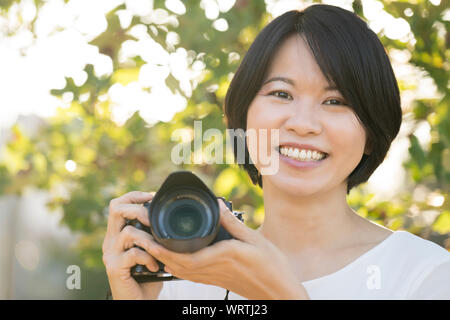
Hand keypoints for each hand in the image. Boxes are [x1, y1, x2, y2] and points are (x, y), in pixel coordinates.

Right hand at [102, 191, 162, 299]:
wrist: (137, 302)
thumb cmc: (147, 277)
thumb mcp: (150, 251)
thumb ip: (152, 235)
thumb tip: (169, 217)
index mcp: (116, 234)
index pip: (117, 205)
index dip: (134, 196)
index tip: (152, 197)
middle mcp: (110, 242)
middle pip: (116, 210)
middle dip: (139, 210)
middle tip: (153, 220)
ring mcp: (111, 255)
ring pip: (129, 232)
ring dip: (149, 240)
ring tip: (158, 250)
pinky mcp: (115, 268)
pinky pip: (134, 253)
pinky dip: (149, 258)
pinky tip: (155, 267)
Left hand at [137, 199, 309, 299]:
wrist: (279, 292)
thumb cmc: (272, 267)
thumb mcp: (255, 239)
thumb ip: (233, 223)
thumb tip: (217, 205)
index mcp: (222, 256)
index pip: (185, 256)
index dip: (164, 250)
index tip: (150, 239)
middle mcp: (213, 269)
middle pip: (177, 265)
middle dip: (157, 254)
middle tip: (142, 241)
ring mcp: (214, 278)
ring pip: (182, 272)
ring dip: (164, 261)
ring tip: (152, 248)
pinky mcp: (216, 281)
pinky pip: (191, 275)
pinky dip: (177, 267)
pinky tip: (174, 260)